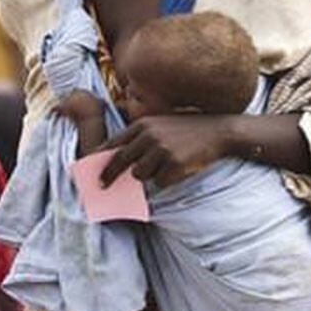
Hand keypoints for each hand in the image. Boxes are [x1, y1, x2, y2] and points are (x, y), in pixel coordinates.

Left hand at [98, 115, 232, 188]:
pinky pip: (160, 182)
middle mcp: (149, 135)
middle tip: (102, 186)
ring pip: (140, 175)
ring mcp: (161, 150)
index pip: (114, 144)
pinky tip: (178, 169)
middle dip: (110, 176)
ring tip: (165, 166)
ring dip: (148, 176)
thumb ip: (141, 139)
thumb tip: (122, 163)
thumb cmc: (187, 130)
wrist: (217, 131)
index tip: (93, 172)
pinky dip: (166, 180)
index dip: (101, 160)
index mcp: (143, 124)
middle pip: (121, 161)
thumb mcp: (161, 125)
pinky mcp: (174, 164)